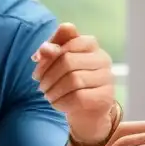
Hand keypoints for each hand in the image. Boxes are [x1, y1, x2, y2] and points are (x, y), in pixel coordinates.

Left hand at [32, 23, 114, 143]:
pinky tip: (57, 103)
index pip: (68, 36)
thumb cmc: (70, 81)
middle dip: (48, 75)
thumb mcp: (57, 62)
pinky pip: (78, 98)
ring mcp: (106, 77)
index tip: (38, 66)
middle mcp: (102, 58)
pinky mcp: (105, 96)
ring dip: (53, 90)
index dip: (48, 53)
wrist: (86, 109)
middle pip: (68, 60)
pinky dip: (61, 102)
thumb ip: (50, 50)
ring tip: (47, 95)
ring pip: (73, 80)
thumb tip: (44, 49)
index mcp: (90, 44)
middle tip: (41, 85)